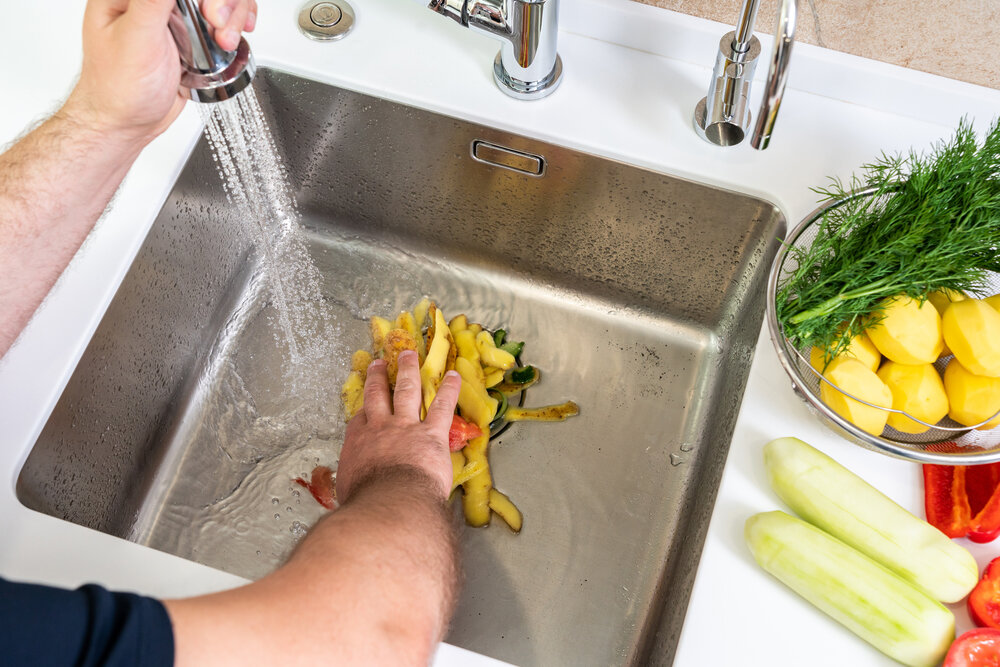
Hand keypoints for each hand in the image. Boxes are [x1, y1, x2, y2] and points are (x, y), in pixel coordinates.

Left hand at [66, 0, 256, 146]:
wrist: (127, 123)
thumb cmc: (118, 89)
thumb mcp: (136, 39)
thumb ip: (153, 2)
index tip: (209, 14)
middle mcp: (154, 1)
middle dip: (225, 5)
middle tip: (217, 28)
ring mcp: (175, 17)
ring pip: (220, 2)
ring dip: (234, 17)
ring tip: (225, 42)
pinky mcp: (191, 35)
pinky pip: (222, 19)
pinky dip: (236, 24)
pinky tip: (235, 37)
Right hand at [336, 351, 460, 502]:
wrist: (390, 503)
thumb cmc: (367, 503)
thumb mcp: (349, 490)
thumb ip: (354, 482)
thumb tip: (356, 491)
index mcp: (358, 444)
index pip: (360, 420)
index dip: (364, 409)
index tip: (366, 402)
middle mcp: (380, 428)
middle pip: (377, 395)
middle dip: (379, 377)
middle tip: (379, 364)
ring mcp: (406, 427)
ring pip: (407, 390)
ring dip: (409, 370)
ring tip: (409, 356)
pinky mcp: (432, 434)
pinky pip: (442, 406)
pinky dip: (449, 390)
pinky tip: (453, 376)